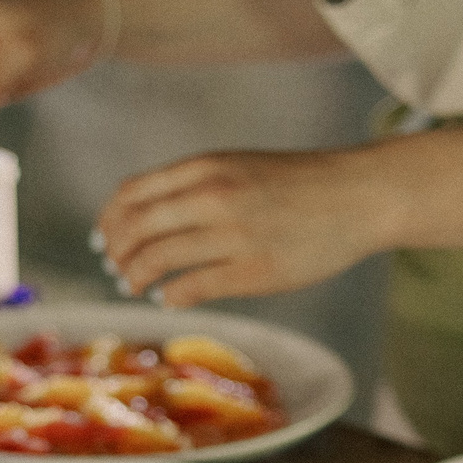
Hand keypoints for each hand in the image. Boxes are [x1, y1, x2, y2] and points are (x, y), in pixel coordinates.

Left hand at [96, 148, 388, 306]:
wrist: (357, 196)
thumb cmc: (296, 183)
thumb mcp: (237, 165)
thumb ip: (192, 184)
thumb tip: (141, 217)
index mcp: (205, 167)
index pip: (132, 194)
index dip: (109, 221)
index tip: (105, 238)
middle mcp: (213, 196)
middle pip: (136, 229)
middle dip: (116, 253)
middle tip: (115, 269)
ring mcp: (232, 235)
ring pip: (157, 260)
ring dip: (135, 277)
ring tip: (134, 286)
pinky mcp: (251, 271)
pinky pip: (190, 288)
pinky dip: (170, 296)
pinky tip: (170, 298)